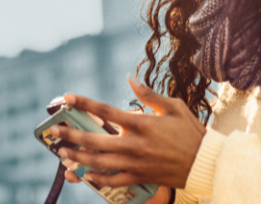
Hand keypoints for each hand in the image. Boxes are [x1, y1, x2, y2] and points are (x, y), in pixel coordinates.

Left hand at [52, 77, 205, 189]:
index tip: (67, 98)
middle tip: (55, 132)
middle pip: (95, 140)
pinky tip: (85, 175)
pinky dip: (97, 179)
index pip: (106, 111)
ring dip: (78, 158)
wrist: (205, 162)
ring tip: (62, 154)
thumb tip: (129, 78)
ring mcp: (136, 163)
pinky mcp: (140, 177)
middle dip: (71, 135)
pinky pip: (113, 181)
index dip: (84, 103)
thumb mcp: (173, 107)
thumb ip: (149, 94)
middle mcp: (135, 144)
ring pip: (99, 163)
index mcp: (142, 124)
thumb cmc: (190, 131)